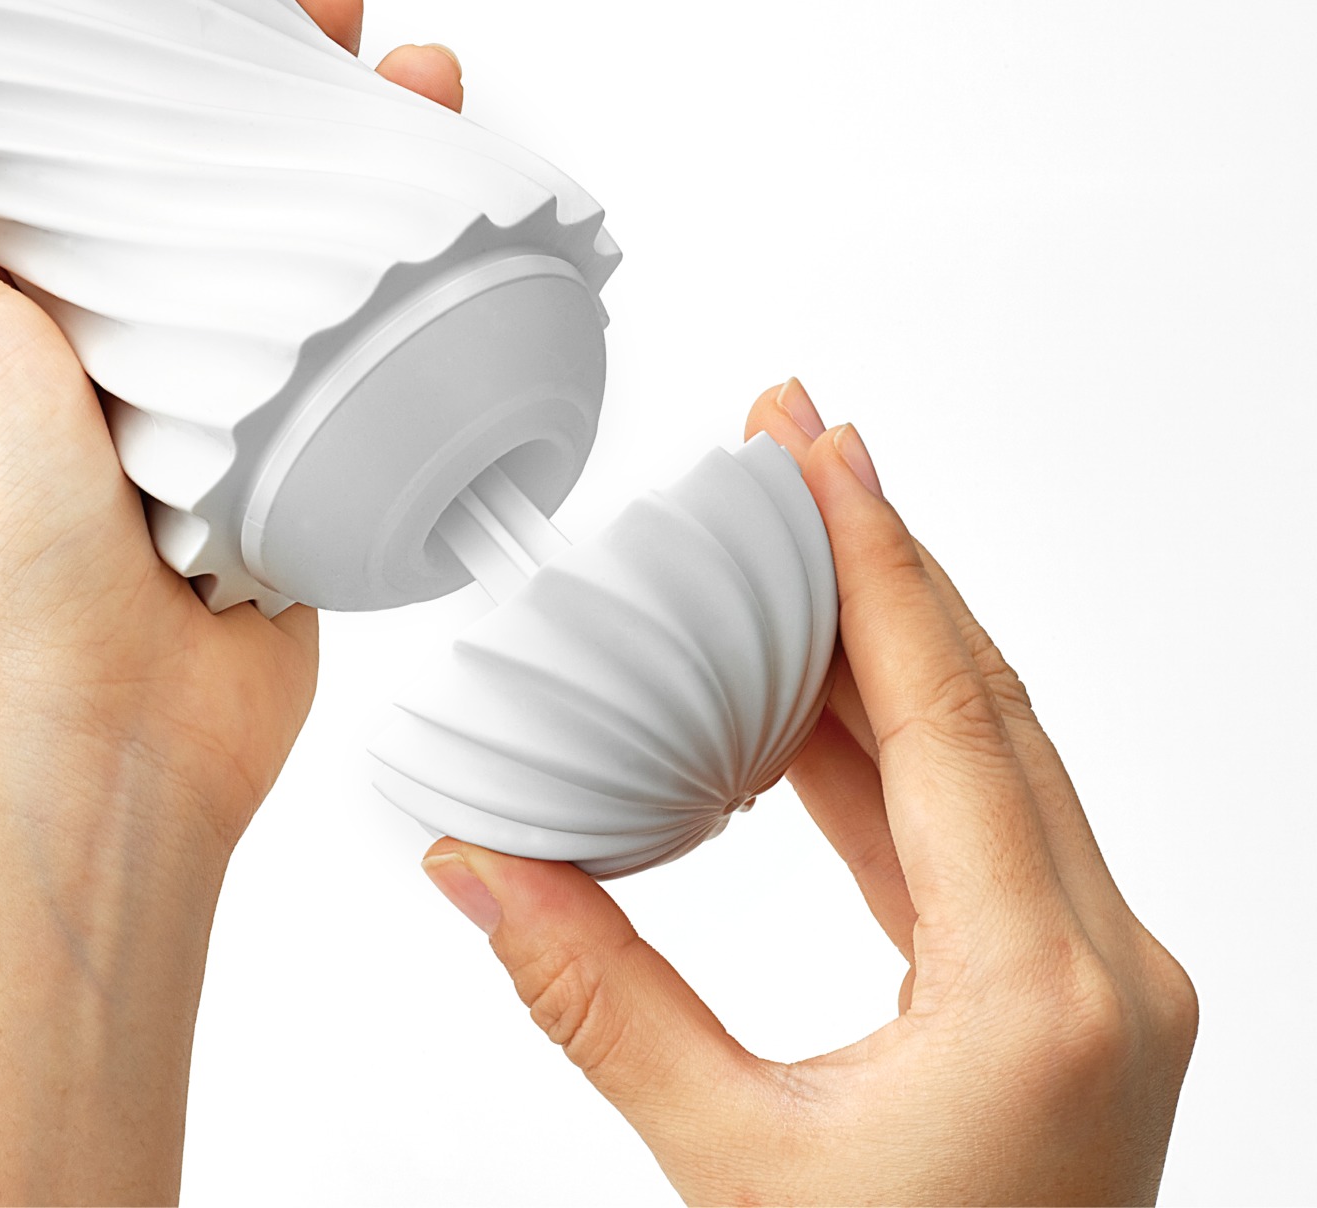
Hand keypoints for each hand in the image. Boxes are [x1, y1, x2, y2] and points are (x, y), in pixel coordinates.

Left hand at [0, 0, 463, 1205]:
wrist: (108, 741)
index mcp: (4, 303)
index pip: (79, 130)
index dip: (140, 35)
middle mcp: (104, 346)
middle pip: (206, 173)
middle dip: (278, 74)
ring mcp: (204, 407)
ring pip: (294, 251)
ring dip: (362, 159)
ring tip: (428, 80)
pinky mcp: (286, 466)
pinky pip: (351, 354)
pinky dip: (403, 286)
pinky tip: (458, 222)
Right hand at [421, 380, 1196, 1205]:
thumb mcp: (733, 1171)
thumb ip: (596, 998)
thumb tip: (474, 864)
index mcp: (1042, 992)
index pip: (950, 713)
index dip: (873, 557)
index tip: (817, 443)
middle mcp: (1101, 964)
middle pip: (980, 698)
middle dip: (875, 554)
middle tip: (787, 441)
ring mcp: (1094, 977)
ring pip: (983, 749)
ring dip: (876, 637)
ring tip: (779, 539)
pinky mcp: (1059, 993)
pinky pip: (970, 822)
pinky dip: (880, 740)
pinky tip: (795, 689)